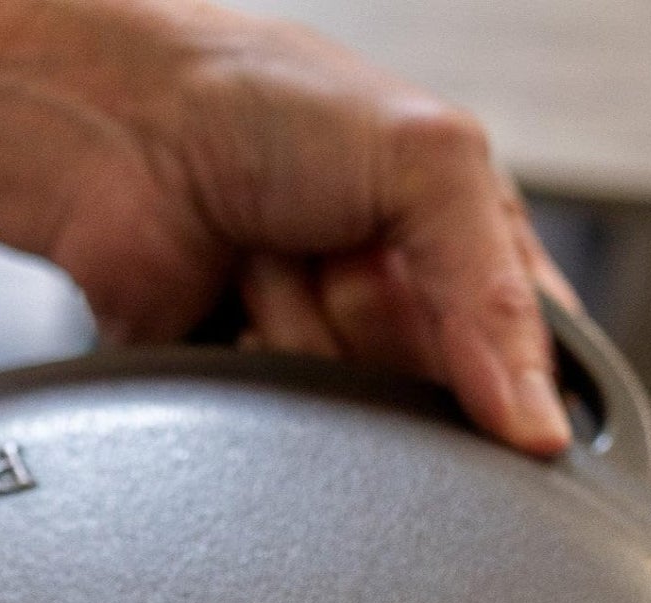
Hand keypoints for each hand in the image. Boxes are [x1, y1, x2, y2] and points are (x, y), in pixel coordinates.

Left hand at [41, 5, 579, 452]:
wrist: (112, 135)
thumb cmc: (256, 102)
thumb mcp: (428, 157)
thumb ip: (498, 293)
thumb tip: (537, 424)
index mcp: (461, 242)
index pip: (528, 352)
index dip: (505, 366)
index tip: (454, 334)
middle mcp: (394, 308)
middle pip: (434, 400)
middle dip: (381, 330)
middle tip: (337, 261)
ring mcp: (319, 360)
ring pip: (354, 431)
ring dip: (305, 346)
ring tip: (267, 271)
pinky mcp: (248, 404)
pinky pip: (279, 451)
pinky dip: (254, 390)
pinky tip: (230, 322)